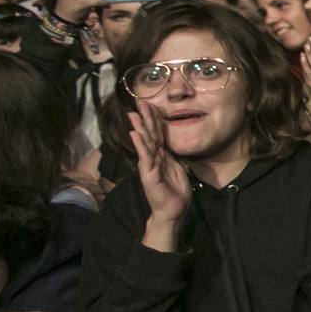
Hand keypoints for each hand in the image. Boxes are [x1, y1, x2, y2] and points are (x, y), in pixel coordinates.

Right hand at [128, 105, 192, 228]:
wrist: (173, 209)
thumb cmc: (175, 189)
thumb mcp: (176, 166)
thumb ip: (171, 154)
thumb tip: (171, 141)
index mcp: (160, 155)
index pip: (156, 133)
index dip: (153, 119)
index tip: (149, 103)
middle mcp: (152, 158)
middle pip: (149, 134)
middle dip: (144, 118)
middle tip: (139, 102)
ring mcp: (149, 166)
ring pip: (145, 143)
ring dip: (140, 128)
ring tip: (134, 114)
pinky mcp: (149, 175)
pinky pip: (145, 157)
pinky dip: (140, 144)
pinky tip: (135, 134)